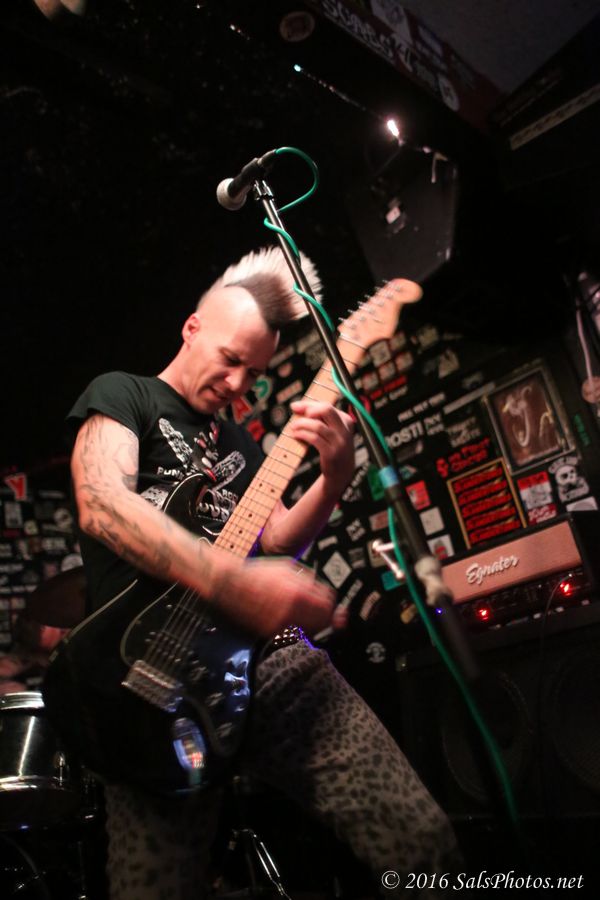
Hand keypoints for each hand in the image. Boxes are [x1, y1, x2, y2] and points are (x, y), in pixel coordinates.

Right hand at [210, 550, 335, 637]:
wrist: (231, 586)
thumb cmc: (259, 573)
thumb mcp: (287, 568)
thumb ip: (308, 579)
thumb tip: (322, 591)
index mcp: (298, 592)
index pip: (328, 605)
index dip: (332, 605)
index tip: (333, 606)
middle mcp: (292, 611)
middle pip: (322, 622)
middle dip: (326, 617)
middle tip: (325, 614)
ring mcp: (281, 623)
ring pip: (309, 630)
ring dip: (313, 624)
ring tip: (308, 616)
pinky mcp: (270, 632)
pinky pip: (291, 633)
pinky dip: (295, 628)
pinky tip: (291, 619)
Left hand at [288, 400, 354, 493]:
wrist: (341, 473)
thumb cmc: (333, 448)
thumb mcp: (332, 431)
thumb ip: (319, 418)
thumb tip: (297, 406)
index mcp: (346, 421)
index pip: (326, 406)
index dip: (308, 404)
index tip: (295, 406)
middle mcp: (344, 430)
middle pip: (326, 409)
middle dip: (308, 409)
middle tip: (296, 414)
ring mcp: (339, 442)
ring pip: (317, 425)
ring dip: (301, 424)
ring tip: (293, 426)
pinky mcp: (331, 453)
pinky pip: (314, 438)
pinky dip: (302, 434)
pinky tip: (296, 435)